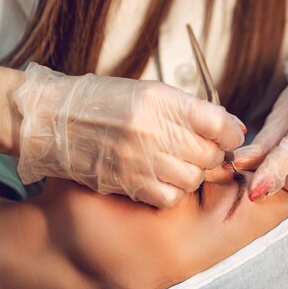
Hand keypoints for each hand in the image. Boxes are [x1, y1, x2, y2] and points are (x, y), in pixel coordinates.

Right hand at [13, 63, 244, 207]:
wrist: (55, 119)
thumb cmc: (103, 101)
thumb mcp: (147, 91)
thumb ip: (188, 109)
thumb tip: (231, 128)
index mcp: (159, 99)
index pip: (216, 122)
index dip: (231, 132)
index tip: (230, 135)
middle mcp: (151, 128)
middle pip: (208, 154)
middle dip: (213, 154)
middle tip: (202, 149)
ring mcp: (138, 158)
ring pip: (192, 178)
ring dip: (194, 173)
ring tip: (179, 161)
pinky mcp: (127, 182)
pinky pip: (170, 197)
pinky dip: (174, 191)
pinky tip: (163, 177)